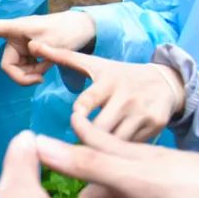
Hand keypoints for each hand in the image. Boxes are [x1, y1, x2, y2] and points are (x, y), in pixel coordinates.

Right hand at [0, 11, 96, 84]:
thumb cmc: (68, 30)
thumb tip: (30, 51)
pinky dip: (35, 72)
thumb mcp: (56, 41)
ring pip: (16, 71)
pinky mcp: (26, 54)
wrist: (82, 31)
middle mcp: (13, 38)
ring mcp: (20, 47)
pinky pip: (24, 70)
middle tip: (42, 77)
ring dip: (32, 74)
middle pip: (7, 66)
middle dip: (23, 75)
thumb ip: (42, 49)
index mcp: (15, 29)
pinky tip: (47, 66)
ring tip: (48, 66)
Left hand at [30, 41, 183, 141]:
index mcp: (108, 82)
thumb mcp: (94, 63)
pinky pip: (131, 146)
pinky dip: (121, 153)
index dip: (77, 117)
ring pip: (115, 141)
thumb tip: (33, 44)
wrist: (165, 82)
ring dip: (101, 149)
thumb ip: (63, 57)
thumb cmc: (120, 75)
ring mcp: (142, 113)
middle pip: (99, 129)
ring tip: (92, 151)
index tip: (74, 120)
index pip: (86, 103)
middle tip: (77, 144)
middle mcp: (126, 97)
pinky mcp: (156, 126)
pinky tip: (114, 153)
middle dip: (86, 138)